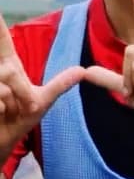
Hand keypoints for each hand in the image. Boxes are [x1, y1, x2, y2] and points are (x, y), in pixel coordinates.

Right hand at [0, 14, 84, 155]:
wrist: (3, 141)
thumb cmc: (19, 120)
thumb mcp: (43, 101)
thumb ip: (59, 84)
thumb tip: (81, 70)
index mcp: (8, 64)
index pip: (1, 37)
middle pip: (10, 71)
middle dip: (22, 95)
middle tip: (19, 108)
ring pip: (3, 88)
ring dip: (12, 106)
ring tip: (8, 112)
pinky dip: (3, 112)